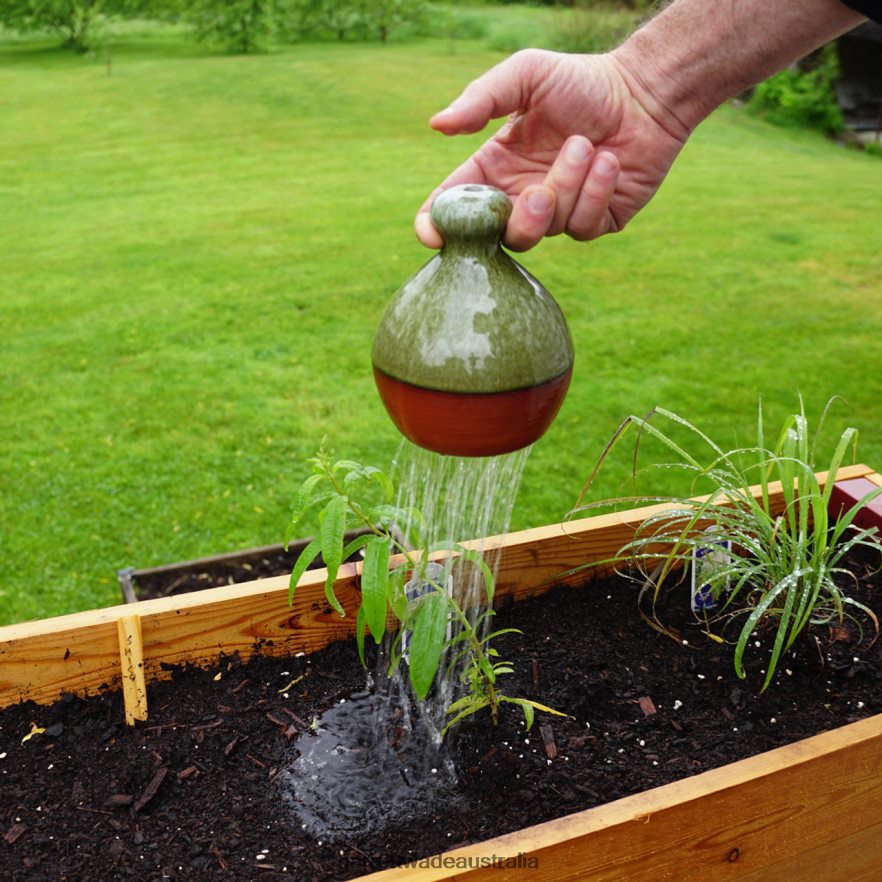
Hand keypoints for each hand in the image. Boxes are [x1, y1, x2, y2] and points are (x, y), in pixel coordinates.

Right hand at [415, 49, 688, 251]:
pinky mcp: (594, 223)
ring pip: (546, 230)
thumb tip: (437, 125)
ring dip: (568, 186)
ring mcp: (558, 215)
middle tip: (538, 192)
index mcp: (496, 168)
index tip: (431, 234)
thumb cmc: (583, 81)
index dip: (436, 226)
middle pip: (501, 236)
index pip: (454, 207)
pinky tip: (610, 163)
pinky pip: (583, 228)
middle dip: (519, 219)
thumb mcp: (527, 75)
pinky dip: (596, 193)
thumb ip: (482, 98)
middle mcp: (522, 197)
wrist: (645, 92)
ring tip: (588, 146)